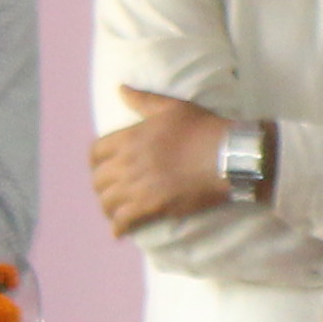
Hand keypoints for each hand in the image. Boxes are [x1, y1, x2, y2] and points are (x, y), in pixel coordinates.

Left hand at [89, 86, 231, 238]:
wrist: (226, 156)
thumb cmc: (202, 128)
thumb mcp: (171, 107)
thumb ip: (142, 100)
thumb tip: (119, 88)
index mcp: (130, 136)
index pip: (96, 151)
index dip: (96, 161)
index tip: (102, 167)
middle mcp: (127, 162)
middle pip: (98, 180)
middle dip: (102, 187)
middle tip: (111, 192)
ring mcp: (137, 186)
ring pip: (107, 202)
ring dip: (108, 208)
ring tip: (115, 213)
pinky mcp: (151, 207)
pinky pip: (123, 222)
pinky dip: (118, 228)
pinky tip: (119, 233)